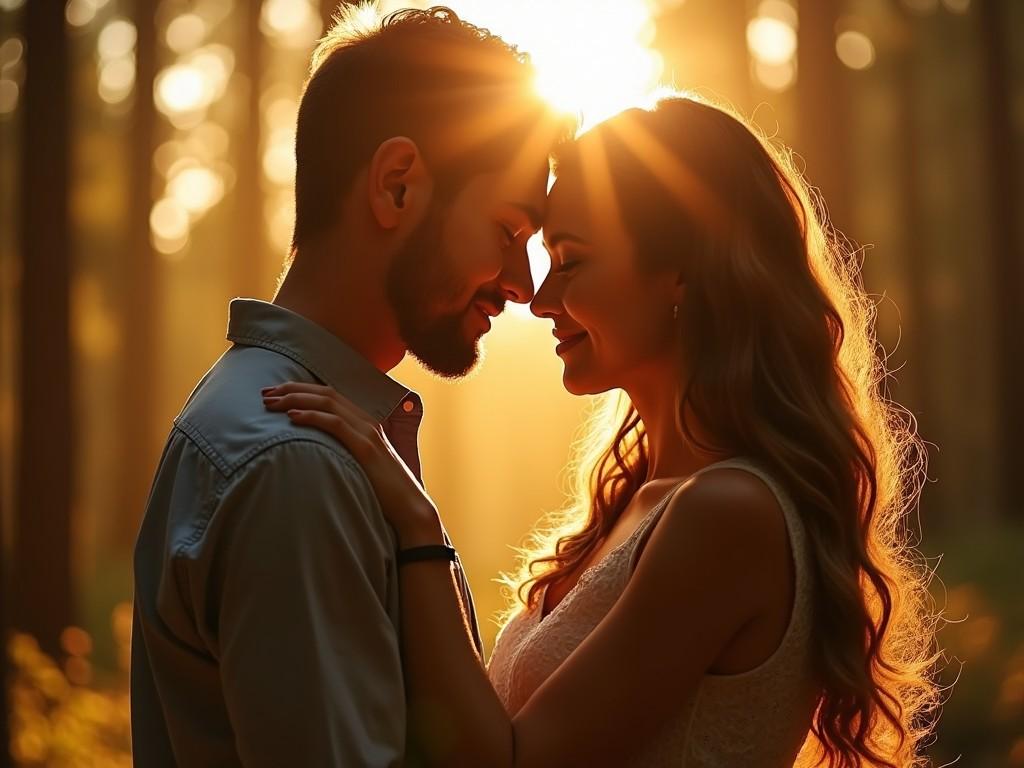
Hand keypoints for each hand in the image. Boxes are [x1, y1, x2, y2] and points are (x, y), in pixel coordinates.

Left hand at [262, 382, 441, 545]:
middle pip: (325, 393)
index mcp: (365, 423)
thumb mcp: (360, 466)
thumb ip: (343, 454)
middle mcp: (366, 421)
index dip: (300, 390)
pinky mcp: (366, 448)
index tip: (275, 394)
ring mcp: (368, 433)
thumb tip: (315, 454)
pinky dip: (312, 417)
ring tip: (271, 403)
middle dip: (292, 390)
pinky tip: (293, 417)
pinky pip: (335, 424)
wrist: (410, 507)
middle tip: (264, 393)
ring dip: (296, 399)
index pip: (329, 395)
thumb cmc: (383, 492)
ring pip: (328, 402)